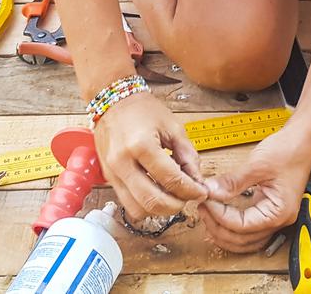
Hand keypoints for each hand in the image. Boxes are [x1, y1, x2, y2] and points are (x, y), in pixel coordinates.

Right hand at [93, 92, 207, 219]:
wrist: (114, 102)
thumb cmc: (142, 110)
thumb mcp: (173, 127)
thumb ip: (188, 156)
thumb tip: (198, 181)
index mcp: (141, 145)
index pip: (171, 180)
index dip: (192, 191)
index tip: (201, 192)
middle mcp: (123, 162)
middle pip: (153, 201)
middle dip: (177, 205)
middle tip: (189, 197)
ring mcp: (112, 173)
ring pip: (138, 209)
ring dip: (160, 209)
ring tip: (172, 196)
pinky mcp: (109, 179)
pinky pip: (128, 204)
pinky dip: (145, 205)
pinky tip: (157, 192)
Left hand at [199, 127, 310, 252]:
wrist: (302, 139)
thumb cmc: (289, 150)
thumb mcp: (257, 165)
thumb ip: (232, 182)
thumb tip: (210, 191)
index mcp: (279, 212)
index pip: (241, 226)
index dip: (219, 216)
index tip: (206, 201)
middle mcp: (279, 220)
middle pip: (242, 240)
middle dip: (218, 228)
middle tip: (202, 209)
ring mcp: (275, 216)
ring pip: (245, 240)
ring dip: (225, 232)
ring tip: (207, 216)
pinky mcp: (270, 209)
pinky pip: (249, 229)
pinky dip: (233, 228)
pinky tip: (220, 220)